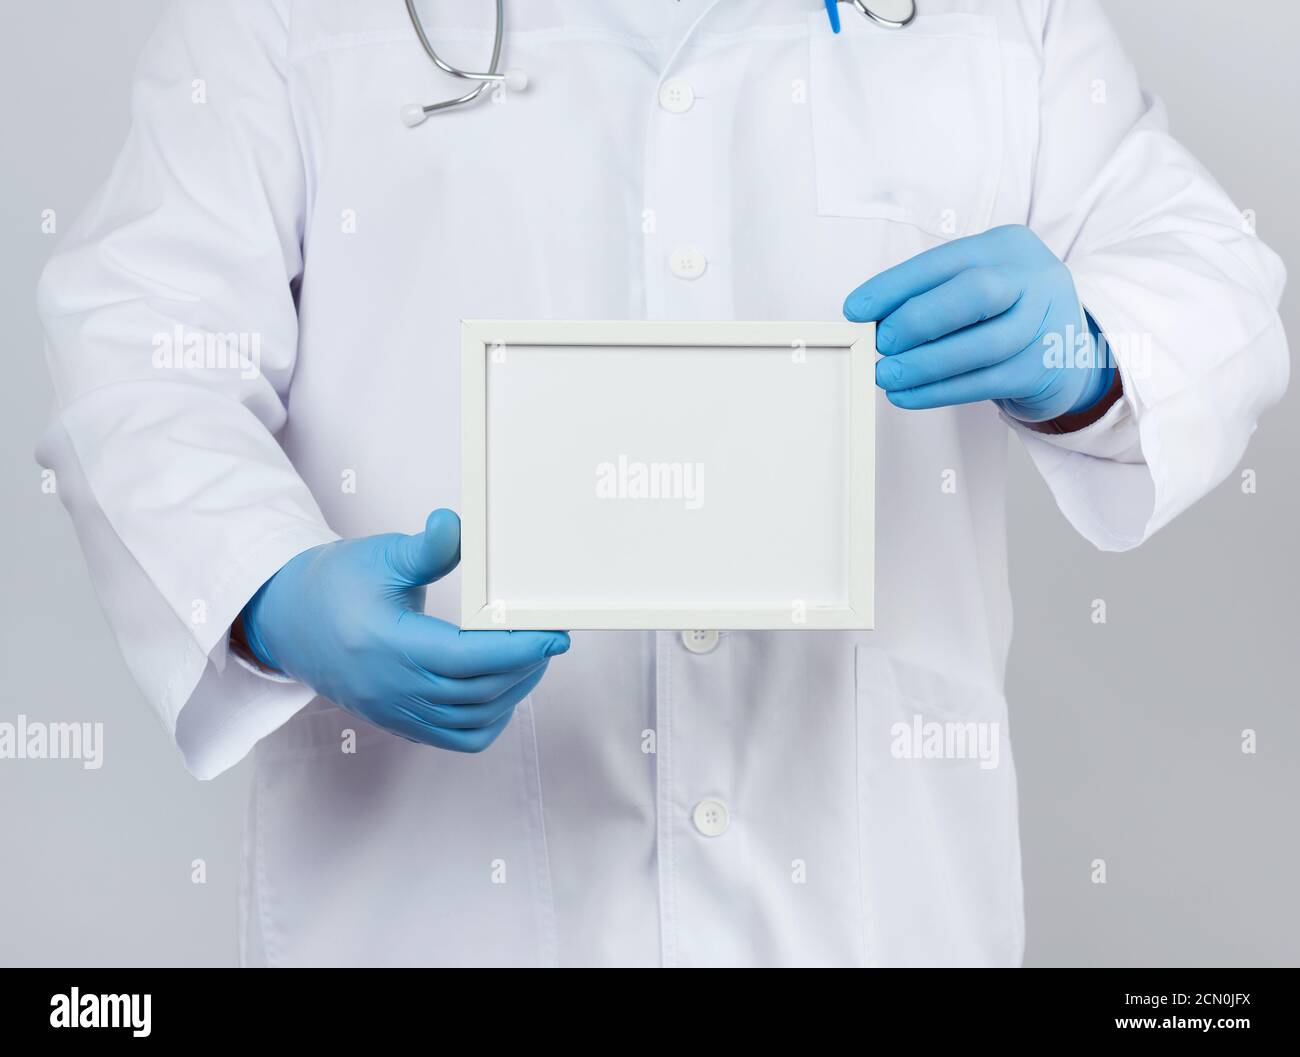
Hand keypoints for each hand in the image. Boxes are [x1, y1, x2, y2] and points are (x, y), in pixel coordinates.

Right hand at [240, 509, 568, 751]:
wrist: (291, 623)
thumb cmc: (336, 584)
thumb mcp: (379, 555)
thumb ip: (425, 549)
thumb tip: (457, 527)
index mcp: (387, 644)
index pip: (465, 658)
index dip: (516, 649)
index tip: (553, 635)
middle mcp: (392, 688)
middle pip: (478, 690)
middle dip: (525, 665)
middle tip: (552, 637)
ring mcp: (396, 711)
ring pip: (473, 718)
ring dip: (513, 690)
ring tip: (534, 657)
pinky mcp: (401, 722)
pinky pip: (458, 738)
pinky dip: (491, 719)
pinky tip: (505, 689)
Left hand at [843, 224, 1112, 421]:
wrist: (1065, 351)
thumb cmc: (1003, 313)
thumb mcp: (977, 285)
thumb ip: (932, 293)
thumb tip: (870, 318)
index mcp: (1007, 246)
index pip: (945, 260)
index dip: (895, 285)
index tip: (856, 309)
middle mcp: (1034, 278)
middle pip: (975, 293)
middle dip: (919, 319)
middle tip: (881, 342)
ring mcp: (1045, 324)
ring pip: (981, 346)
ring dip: (924, 364)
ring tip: (886, 375)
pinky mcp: (1042, 369)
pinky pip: (984, 383)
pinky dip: (938, 392)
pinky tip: (907, 395)